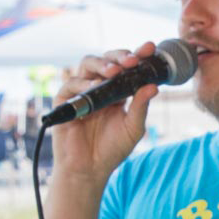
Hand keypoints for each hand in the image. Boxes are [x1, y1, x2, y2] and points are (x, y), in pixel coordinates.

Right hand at [49, 43, 160, 186]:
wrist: (89, 170)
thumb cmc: (111, 150)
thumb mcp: (132, 128)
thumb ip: (141, 107)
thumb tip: (154, 86)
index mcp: (118, 91)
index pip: (127, 67)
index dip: (137, 55)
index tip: (149, 48)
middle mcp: (99, 87)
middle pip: (107, 60)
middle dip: (120, 56)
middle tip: (132, 60)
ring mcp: (81, 92)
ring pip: (87, 64)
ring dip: (102, 64)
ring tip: (114, 72)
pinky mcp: (65, 101)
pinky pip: (70, 84)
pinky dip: (82, 82)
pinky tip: (93, 86)